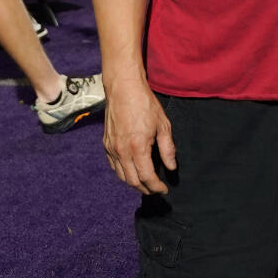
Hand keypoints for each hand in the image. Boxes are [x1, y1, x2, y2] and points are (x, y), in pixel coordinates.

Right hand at [103, 76, 177, 195]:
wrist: (123, 88)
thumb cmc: (145, 104)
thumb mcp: (163, 125)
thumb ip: (167, 149)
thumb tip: (171, 167)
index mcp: (137, 147)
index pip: (147, 177)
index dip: (156, 187)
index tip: (164, 189)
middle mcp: (122, 151)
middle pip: (132, 181)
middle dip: (145, 189)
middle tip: (155, 189)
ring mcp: (111, 148)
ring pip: (121, 175)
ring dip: (134, 183)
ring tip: (145, 183)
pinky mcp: (106, 144)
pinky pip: (113, 165)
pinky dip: (123, 173)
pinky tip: (132, 171)